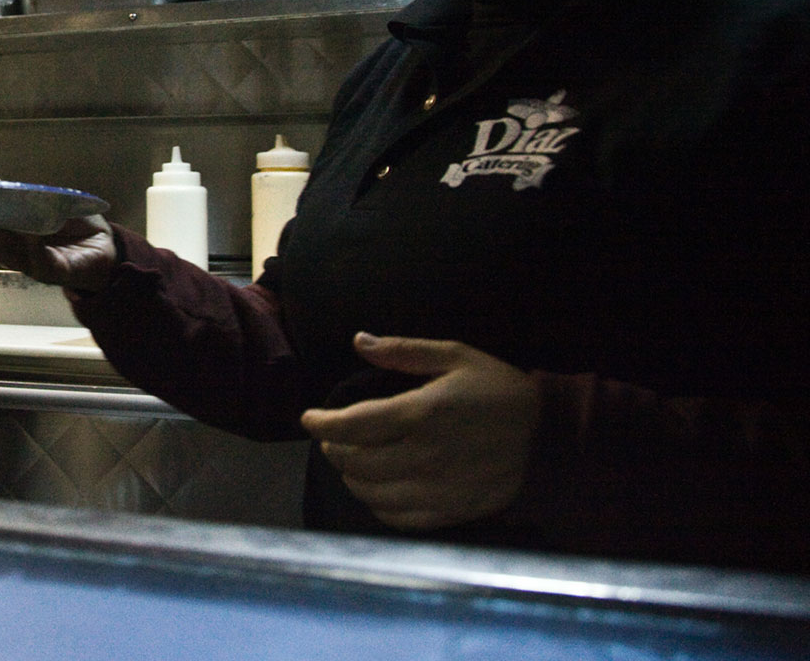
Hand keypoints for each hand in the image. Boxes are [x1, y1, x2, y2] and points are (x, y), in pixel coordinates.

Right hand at [0, 216, 115, 293]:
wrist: (106, 248)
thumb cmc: (71, 226)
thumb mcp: (41, 205)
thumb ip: (16, 198)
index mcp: (9, 244)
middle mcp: (18, 257)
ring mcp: (37, 267)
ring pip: (12, 258)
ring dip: (0, 243)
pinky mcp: (59, 272)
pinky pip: (43, 263)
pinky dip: (34, 248)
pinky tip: (29, 236)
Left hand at [299, 332, 541, 531]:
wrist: (551, 437)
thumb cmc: (499, 390)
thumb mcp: (456, 356)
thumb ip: (403, 350)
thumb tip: (358, 340)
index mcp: (420, 413)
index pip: (350, 425)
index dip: (320, 423)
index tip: (308, 418)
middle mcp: (423, 455)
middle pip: (354, 461)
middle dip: (333, 448)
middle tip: (332, 438)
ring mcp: (436, 488)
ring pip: (370, 492)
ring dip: (351, 477)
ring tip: (352, 462)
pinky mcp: (450, 511)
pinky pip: (398, 518)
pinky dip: (377, 505)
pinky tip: (378, 489)